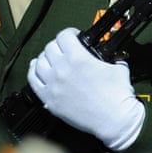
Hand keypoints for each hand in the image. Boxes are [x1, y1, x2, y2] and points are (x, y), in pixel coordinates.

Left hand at [28, 27, 145, 151]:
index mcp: (79, 58)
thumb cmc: (117, 95)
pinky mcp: (49, 100)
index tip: (74, 37)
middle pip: (50, 47)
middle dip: (59, 45)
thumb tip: (108, 55)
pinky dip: (34, 71)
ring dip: (46, 57)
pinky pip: (33, 81)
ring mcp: (53, 85)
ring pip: (39, 62)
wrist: (114, 119)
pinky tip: (39, 69)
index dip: (70, 33)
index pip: (64, 36)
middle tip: (66, 48)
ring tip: (52, 58)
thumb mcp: (118, 68)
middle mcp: (62, 69)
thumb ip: (109, 57)